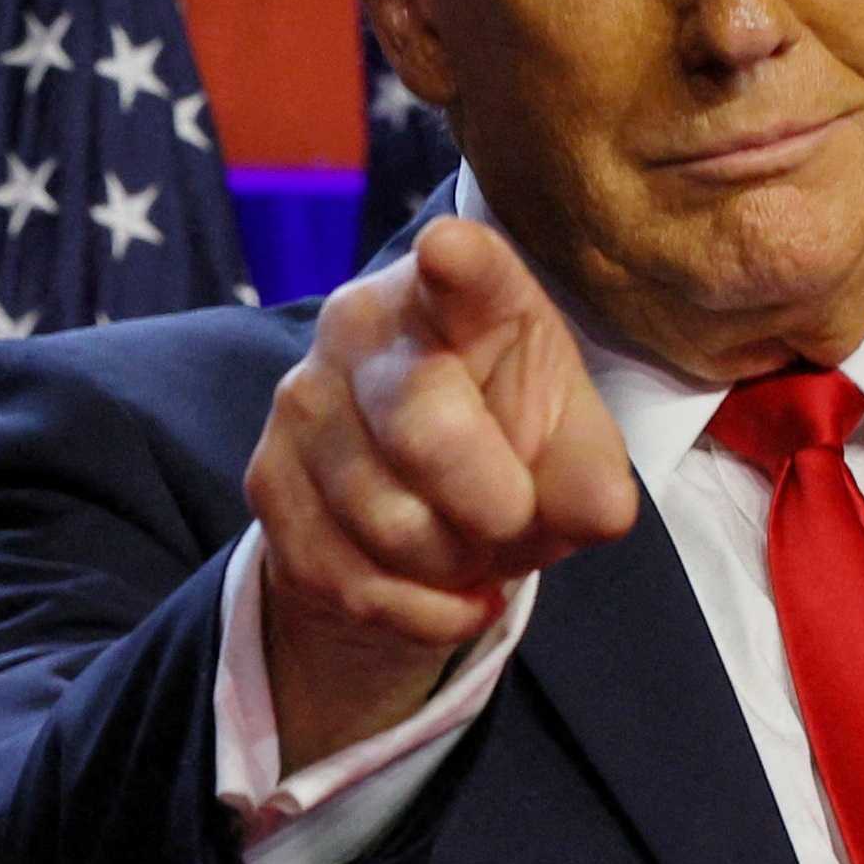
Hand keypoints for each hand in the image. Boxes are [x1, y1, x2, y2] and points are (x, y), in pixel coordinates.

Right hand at [244, 218, 640, 768]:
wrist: (415, 508)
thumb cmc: (508, 445)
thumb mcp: (570, 448)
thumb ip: (590, 475)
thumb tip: (597, 513)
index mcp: (462, 295)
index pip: (463, 272)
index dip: (458, 264)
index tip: (448, 252)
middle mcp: (363, 326)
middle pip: (426, 431)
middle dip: (493, 509)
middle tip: (510, 518)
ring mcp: (303, 399)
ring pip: (389, 524)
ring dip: (452, 565)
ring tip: (468, 545)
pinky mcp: (266, 477)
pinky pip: (351, 579)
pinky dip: (416, 611)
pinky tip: (438, 589)